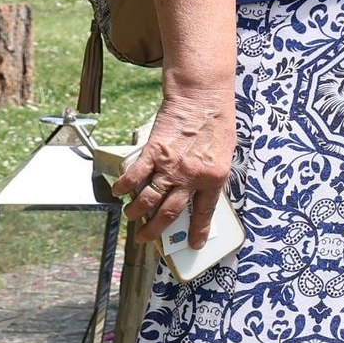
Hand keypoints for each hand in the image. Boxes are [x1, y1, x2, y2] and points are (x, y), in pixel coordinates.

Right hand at [118, 88, 234, 253]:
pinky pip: (135, 175)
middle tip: (146, 238)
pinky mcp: (153, 152)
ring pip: (148, 199)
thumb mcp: (224, 155)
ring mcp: (170, 166)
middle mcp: (190, 177)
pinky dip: (124, 186)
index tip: (194, 244)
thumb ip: (211, 175)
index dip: (198, 232)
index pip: (205, 213)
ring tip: (132, 217)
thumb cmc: (217, 122)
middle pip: (169, 213)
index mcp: (214, 179)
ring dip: (136, 212)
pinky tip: (119, 192)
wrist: (202, 97)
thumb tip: (200, 193)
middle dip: (156, 230)